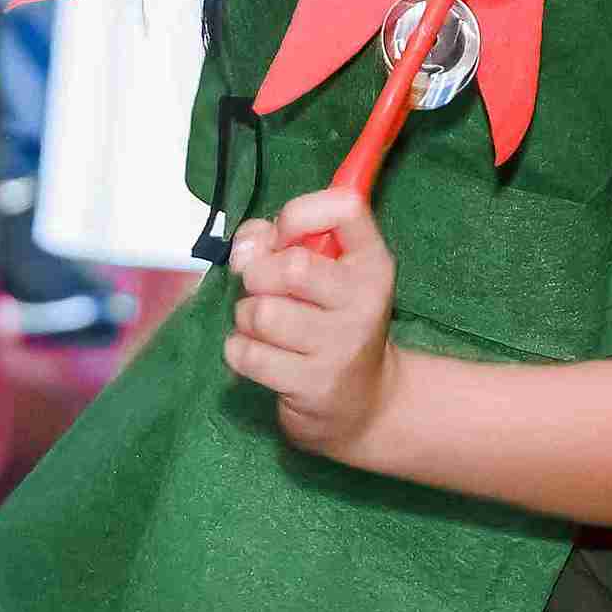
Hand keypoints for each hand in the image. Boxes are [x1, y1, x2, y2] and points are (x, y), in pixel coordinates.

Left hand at [224, 188, 396, 457]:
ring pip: (262, 312)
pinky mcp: (313, 384)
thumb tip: (243, 248)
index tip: (283, 238)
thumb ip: (277, 241)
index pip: (345, 207)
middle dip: (257, 275)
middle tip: (263, 290)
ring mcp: (341, 346)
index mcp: (372, 262)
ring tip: (263, 327)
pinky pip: (247, 353)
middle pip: (291, 267)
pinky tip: (259, 354)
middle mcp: (364, 300)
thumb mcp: (321, 273)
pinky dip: (239, 349)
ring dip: (246, 317)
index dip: (296, 215)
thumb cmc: (331, 323)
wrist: (365, 404)